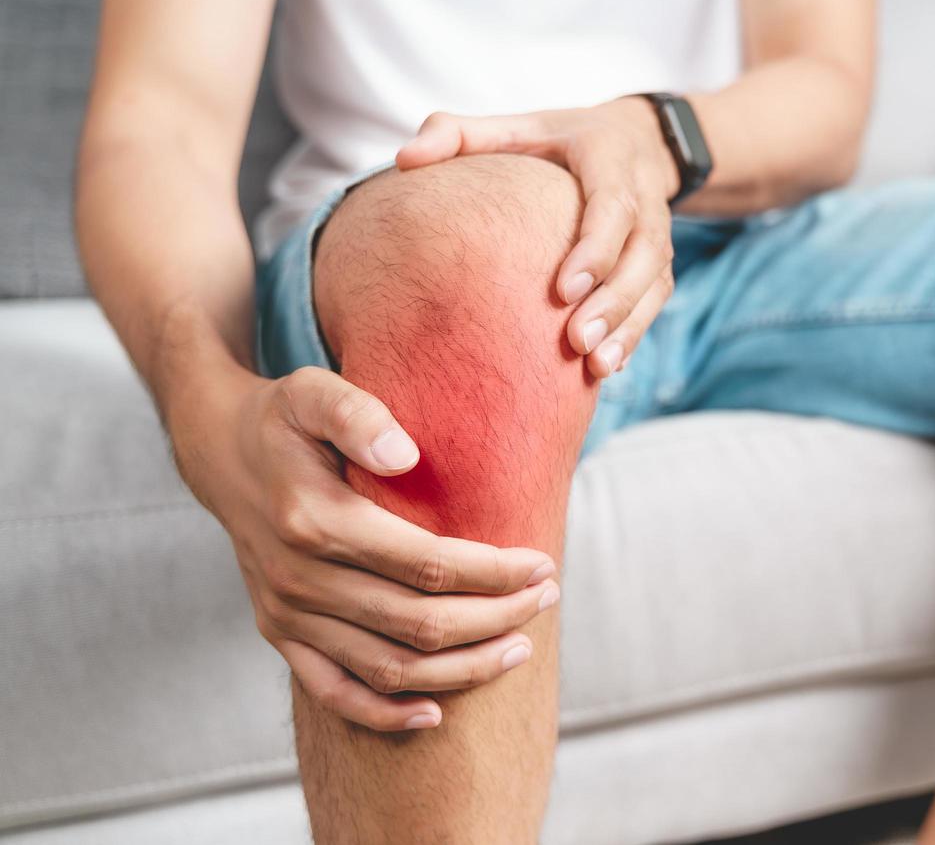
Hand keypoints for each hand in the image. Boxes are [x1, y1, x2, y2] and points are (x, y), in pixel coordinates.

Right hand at [168, 365, 561, 731]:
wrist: (219, 451)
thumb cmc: (283, 417)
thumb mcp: (313, 391)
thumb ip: (359, 416)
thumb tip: (406, 456)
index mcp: (316, 521)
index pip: (428, 564)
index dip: (493, 572)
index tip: (542, 565)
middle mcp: (299, 578)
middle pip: (419, 622)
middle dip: (495, 617)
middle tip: (546, 599)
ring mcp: (287, 613)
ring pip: (389, 666)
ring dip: (462, 668)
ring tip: (519, 648)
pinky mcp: (279, 633)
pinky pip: (334, 692)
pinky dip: (386, 712)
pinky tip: (435, 712)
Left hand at [396, 98, 679, 377]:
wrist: (639, 141)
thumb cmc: (560, 139)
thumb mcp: (516, 126)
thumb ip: (459, 134)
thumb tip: (405, 159)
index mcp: (608, 157)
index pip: (612, 204)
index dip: (595, 247)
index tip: (563, 291)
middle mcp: (644, 196)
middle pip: (642, 253)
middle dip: (615, 301)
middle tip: (577, 343)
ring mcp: (659, 232)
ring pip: (655, 283)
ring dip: (629, 326)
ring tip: (597, 368)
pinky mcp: (660, 263)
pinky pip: (657, 301)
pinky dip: (636, 334)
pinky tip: (608, 368)